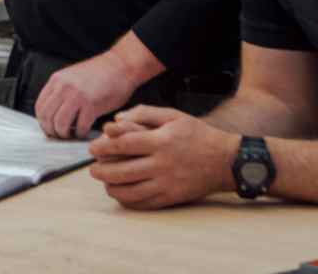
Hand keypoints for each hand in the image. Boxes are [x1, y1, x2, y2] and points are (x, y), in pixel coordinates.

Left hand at [35, 50, 135, 137]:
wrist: (120, 65)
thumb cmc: (100, 73)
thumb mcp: (72, 77)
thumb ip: (61, 91)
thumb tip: (53, 113)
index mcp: (57, 80)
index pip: (39, 106)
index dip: (43, 122)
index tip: (50, 128)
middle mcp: (64, 87)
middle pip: (47, 117)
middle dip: (52, 131)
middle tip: (60, 135)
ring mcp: (77, 96)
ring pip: (60, 124)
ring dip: (65, 134)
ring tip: (72, 134)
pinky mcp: (92, 105)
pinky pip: (80, 126)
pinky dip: (81, 133)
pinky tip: (85, 131)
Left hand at [88, 105, 237, 209]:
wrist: (226, 160)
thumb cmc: (197, 134)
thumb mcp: (173, 115)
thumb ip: (144, 113)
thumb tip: (117, 120)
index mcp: (160, 141)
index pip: (124, 144)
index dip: (104, 146)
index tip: (92, 148)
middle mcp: (162, 164)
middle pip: (123, 171)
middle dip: (102, 171)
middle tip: (92, 169)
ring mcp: (167, 183)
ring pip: (132, 191)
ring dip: (113, 188)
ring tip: (104, 182)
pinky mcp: (173, 198)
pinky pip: (146, 203)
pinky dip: (129, 201)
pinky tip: (121, 195)